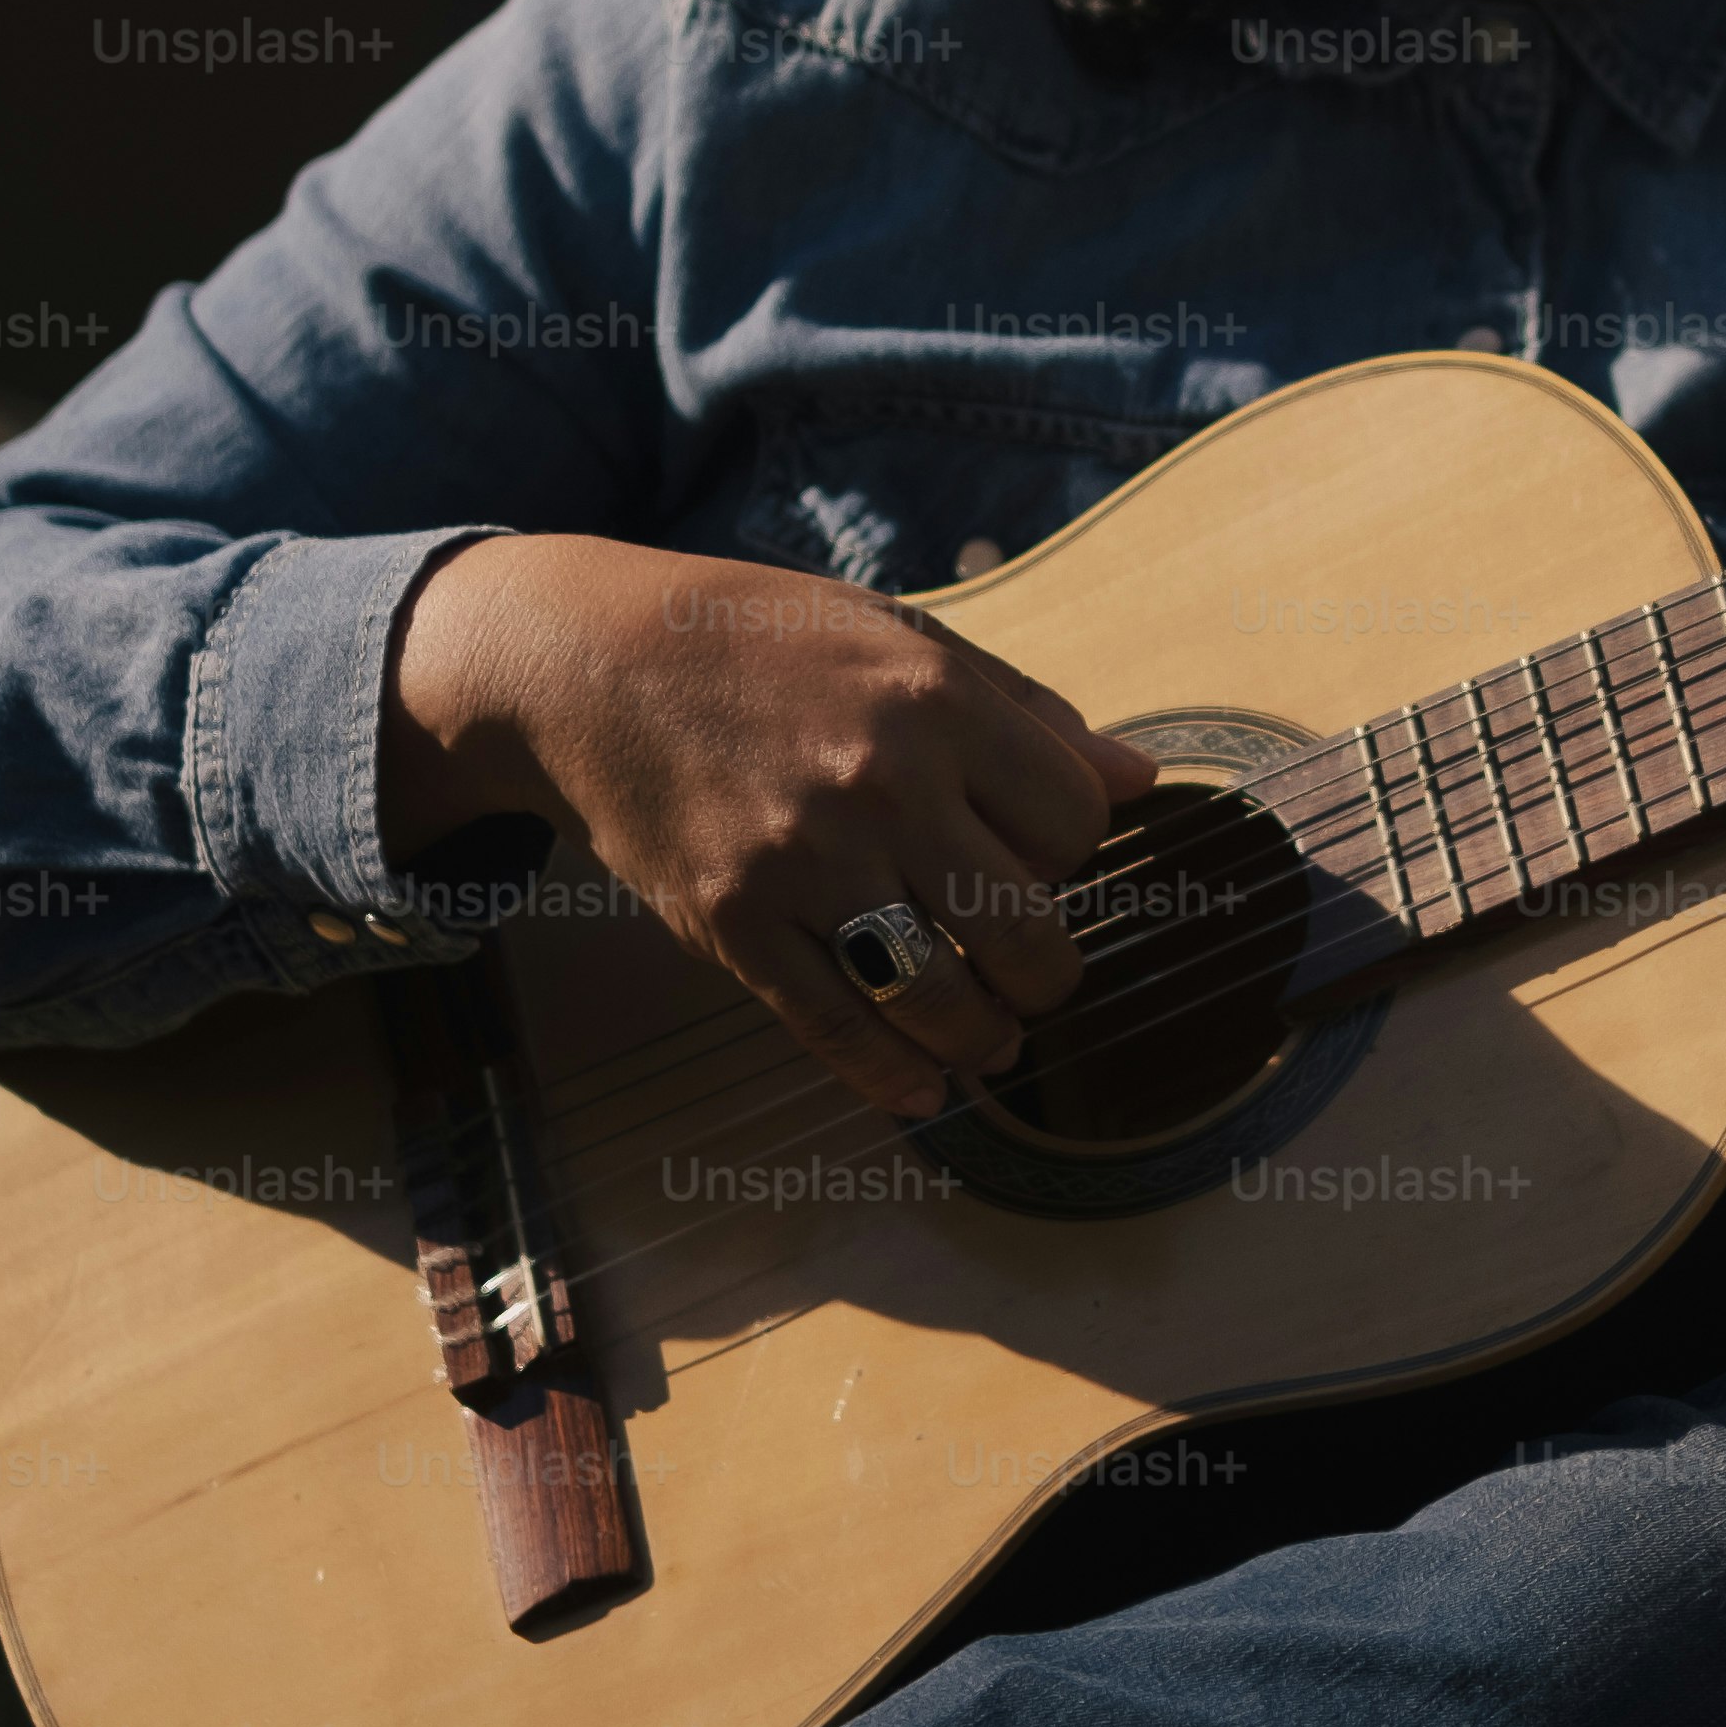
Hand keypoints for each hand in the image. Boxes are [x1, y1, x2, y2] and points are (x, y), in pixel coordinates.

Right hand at [375, 535, 1156, 1119]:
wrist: (588, 664)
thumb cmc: (761, 640)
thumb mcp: (902, 636)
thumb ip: (1024, 712)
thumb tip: (1136, 781)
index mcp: (936, 702)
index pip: (1074, 823)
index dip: (1072, 851)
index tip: (1040, 855)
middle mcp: (879, 785)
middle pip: (1026, 929)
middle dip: (1049, 970)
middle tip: (1036, 970)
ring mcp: (802, 862)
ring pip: (941, 998)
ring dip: (984, 1037)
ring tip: (991, 1038)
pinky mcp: (732, 924)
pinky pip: (833, 1027)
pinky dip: (889, 1077)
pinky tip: (920, 1091)